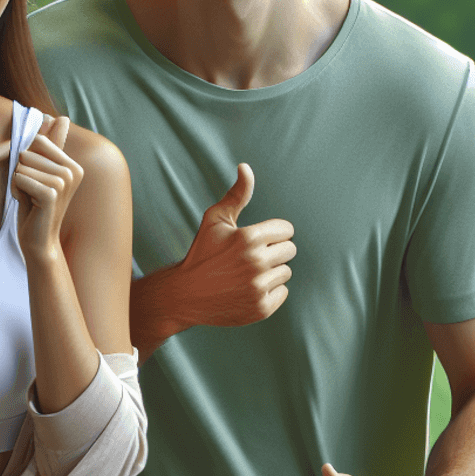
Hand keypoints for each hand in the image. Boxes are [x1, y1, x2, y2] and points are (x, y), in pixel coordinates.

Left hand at [12, 115, 83, 260]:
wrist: (39, 241)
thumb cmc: (36, 207)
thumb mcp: (41, 172)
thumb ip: (50, 145)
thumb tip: (60, 116)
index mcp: (72, 165)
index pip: (37, 140)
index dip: (26, 160)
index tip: (34, 181)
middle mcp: (73, 171)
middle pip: (28, 152)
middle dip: (20, 172)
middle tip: (31, 193)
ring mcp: (64, 182)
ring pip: (22, 165)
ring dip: (18, 183)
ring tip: (29, 199)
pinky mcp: (52, 193)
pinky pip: (21, 178)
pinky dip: (17, 190)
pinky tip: (28, 204)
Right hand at [175, 163, 295, 325]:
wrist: (184, 295)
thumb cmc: (202, 252)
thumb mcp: (215, 219)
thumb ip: (237, 194)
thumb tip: (246, 167)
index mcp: (248, 238)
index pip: (287, 230)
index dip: (273, 233)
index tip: (257, 239)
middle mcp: (256, 263)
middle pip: (290, 250)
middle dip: (274, 251)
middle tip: (251, 257)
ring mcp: (259, 288)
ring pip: (286, 272)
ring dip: (272, 271)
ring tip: (247, 273)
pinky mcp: (261, 308)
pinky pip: (283, 292)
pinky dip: (270, 291)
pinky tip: (249, 289)